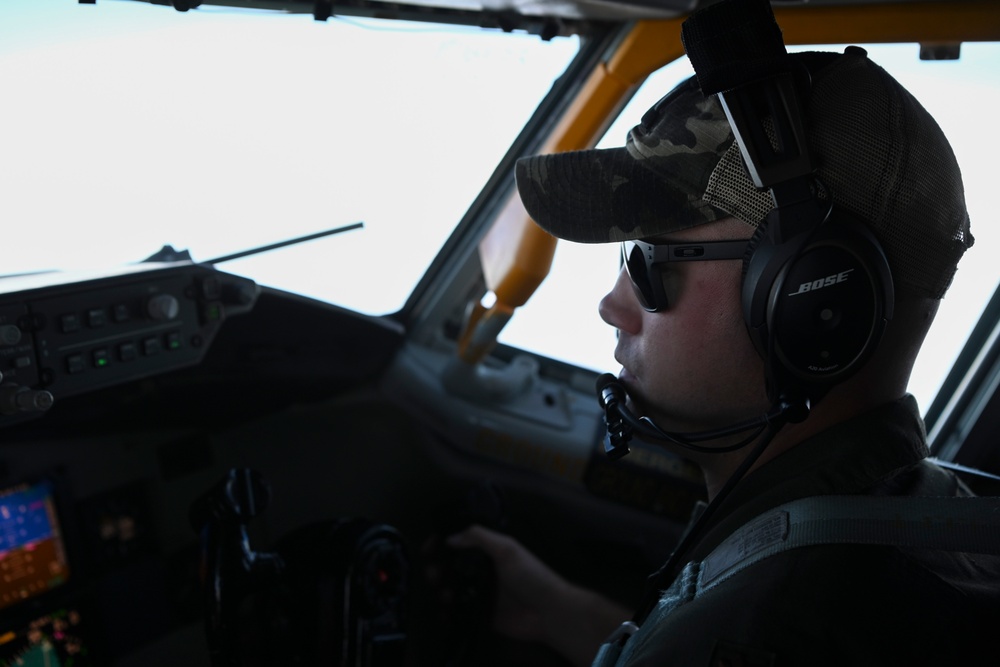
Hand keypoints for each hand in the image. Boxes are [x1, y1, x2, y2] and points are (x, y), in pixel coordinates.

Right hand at [447, 525, 631, 666]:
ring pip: (451, 589)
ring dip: (441, 590)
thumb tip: (451, 537)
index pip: (460, 543)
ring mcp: (481, 593)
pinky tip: (444, 611)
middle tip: (433, 574)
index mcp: (489, 552)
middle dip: (436, 569)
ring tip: (445, 594)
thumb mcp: (507, 548)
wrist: (548, 612)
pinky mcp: (480, 614)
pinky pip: (458, 611)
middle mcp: (482, 571)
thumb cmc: (531, 575)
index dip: (442, 543)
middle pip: (450, 567)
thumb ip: (479, 538)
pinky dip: (447, 612)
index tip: (428, 548)